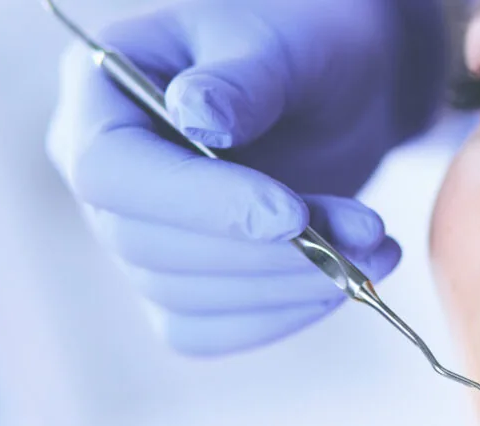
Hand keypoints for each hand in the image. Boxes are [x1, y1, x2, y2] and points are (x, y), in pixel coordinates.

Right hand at [46, 0, 446, 353]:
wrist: (343, 87)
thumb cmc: (308, 43)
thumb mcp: (284, 44)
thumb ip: (244, 80)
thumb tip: (197, 116)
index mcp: (101, 92)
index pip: (112, 172)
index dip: (198, 205)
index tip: (291, 215)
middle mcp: (104, 170)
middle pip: (147, 246)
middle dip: (265, 254)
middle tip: (368, 234)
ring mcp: (136, 232)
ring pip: (183, 297)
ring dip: (290, 286)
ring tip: (379, 248)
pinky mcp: (182, 280)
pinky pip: (209, 329)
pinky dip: (283, 316)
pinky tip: (349, 282)